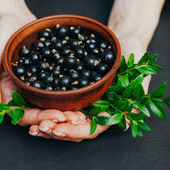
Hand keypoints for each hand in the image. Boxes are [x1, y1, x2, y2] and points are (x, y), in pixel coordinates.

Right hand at [0, 0, 87, 127]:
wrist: (14, 17)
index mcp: (7, 94)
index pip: (22, 115)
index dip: (39, 118)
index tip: (57, 116)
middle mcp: (22, 93)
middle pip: (39, 113)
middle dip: (56, 117)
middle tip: (73, 117)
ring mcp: (36, 85)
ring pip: (50, 104)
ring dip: (65, 111)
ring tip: (79, 113)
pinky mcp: (49, 75)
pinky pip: (60, 87)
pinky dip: (70, 94)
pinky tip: (83, 95)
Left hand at [28, 0, 167, 141]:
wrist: (122, 39)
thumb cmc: (132, 53)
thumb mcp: (136, 69)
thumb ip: (136, 93)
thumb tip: (132, 116)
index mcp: (108, 111)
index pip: (89, 130)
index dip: (74, 131)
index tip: (59, 128)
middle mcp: (93, 111)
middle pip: (72, 130)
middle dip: (55, 131)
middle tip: (40, 128)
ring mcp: (80, 103)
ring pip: (61, 122)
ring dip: (47, 126)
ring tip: (33, 127)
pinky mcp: (69, 93)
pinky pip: (55, 106)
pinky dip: (44, 112)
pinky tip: (32, 114)